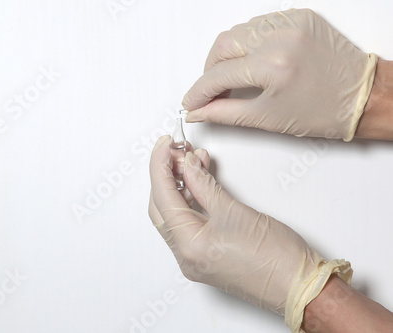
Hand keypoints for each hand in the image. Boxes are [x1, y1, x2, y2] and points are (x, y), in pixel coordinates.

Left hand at [149, 135, 351, 330]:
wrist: (299, 287)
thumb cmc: (275, 257)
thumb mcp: (233, 210)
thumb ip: (204, 185)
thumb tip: (189, 165)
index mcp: (188, 246)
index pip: (162, 197)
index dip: (160, 166)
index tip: (164, 144)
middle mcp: (185, 257)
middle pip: (162, 208)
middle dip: (166, 176)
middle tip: (177, 151)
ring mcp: (194, 260)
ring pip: (175, 216)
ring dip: (180, 188)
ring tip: (193, 162)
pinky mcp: (206, 259)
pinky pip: (188, 226)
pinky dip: (191, 203)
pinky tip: (198, 184)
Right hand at [182, 9, 376, 140]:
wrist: (362, 96)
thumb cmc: (324, 112)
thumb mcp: (266, 118)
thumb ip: (224, 113)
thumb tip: (198, 111)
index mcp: (272, 67)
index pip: (218, 75)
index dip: (199, 91)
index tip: (191, 101)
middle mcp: (279, 38)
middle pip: (221, 46)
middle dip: (209, 71)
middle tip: (211, 91)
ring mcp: (290, 23)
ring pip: (237, 31)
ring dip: (227, 54)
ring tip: (232, 76)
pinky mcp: (298, 16)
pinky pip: (259, 24)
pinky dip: (248, 41)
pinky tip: (252, 59)